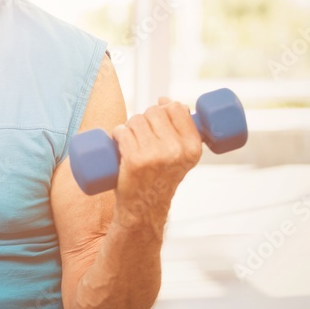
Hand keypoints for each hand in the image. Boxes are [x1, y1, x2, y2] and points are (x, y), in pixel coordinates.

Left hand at [110, 97, 202, 233]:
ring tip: (131, 142)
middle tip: (142, 136)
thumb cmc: (160, 176)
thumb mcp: (181, 155)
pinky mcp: (134, 160)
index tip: (157, 119)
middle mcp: (176, 150)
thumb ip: (181, 129)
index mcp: (192, 147)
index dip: (164, 108)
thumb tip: (165, 100)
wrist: (144, 208)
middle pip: (154, 112)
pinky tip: (119, 143)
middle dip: (144, 118)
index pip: (177, 108)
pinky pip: (121, 131)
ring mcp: (154, 155)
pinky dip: (117, 133)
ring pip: (136, 120)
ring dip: (129, 126)